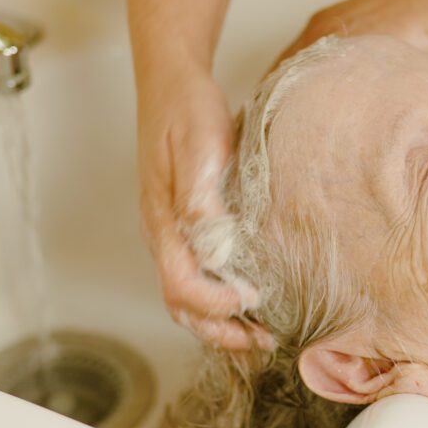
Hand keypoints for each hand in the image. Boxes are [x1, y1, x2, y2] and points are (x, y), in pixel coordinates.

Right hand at [136, 72, 273, 349]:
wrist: (173, 84)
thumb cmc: (187, 112)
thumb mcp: (198, 145)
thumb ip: (200, 195)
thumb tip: (209, 240)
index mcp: (162, 222)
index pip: (180, 286)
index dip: (215, 304)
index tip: (251, 300)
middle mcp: (163, 236)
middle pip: (181, 305)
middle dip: (220, 331)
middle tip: (264, 343)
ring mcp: (172, 235)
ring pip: (187, 298)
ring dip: (222, 323)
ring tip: (262, 335)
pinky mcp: (185, 229)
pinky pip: (197, 279)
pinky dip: (222, 302)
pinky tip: (252, 302)